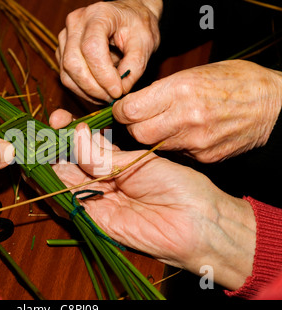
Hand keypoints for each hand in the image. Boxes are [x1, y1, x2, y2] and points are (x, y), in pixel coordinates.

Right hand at [53, 123, 255, 289]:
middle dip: (56, 145)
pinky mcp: (96, 220)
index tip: (59, 118)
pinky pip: (70, 202)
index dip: (69, 133)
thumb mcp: (139, 161)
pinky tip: (50, 167)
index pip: (84, 147)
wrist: (197, 222)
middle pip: (70, 163)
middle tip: (44, 129)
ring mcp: (98, 201)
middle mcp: (103, 183)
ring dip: (51, 163)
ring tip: (41, 143)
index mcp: (116, 166)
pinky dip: (58, 185)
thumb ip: (105, 156)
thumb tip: (76, 135)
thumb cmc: (179, 187)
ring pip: (66, 181)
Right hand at [56, 0, 161, 103]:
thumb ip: (134, 66)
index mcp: (98, 15)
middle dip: (93, 88)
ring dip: (86, 92)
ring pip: (67, 73)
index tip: (118, 91)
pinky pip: (66, 77)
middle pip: (73, 63)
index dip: (103, 75)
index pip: (91, 48)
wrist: (128, 18)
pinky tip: (98, 92)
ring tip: (106, 96)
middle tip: (112, 98)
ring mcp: (65, 37)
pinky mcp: (62, 51)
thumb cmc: (137, 26)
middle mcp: (76, 23)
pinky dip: (81, 90)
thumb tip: (120, 90)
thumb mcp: (145, 43)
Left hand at [113, 60, 281, 162]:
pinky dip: (174, 145)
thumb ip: (162, 90)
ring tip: (165, 124)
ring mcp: (196, 141)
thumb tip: (134, 103)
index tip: (123, 109)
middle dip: (133, 127)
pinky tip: (186, 134)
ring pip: (153, 146)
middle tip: (139, 119)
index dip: (121, 111)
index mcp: (181, 90)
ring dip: (152, 137)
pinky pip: (176, 154)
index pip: (130, 110)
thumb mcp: (196, 73)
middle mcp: (186, 117)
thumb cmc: (236, 82)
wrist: (275, 105)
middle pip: (137, 133)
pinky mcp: (205, 157)